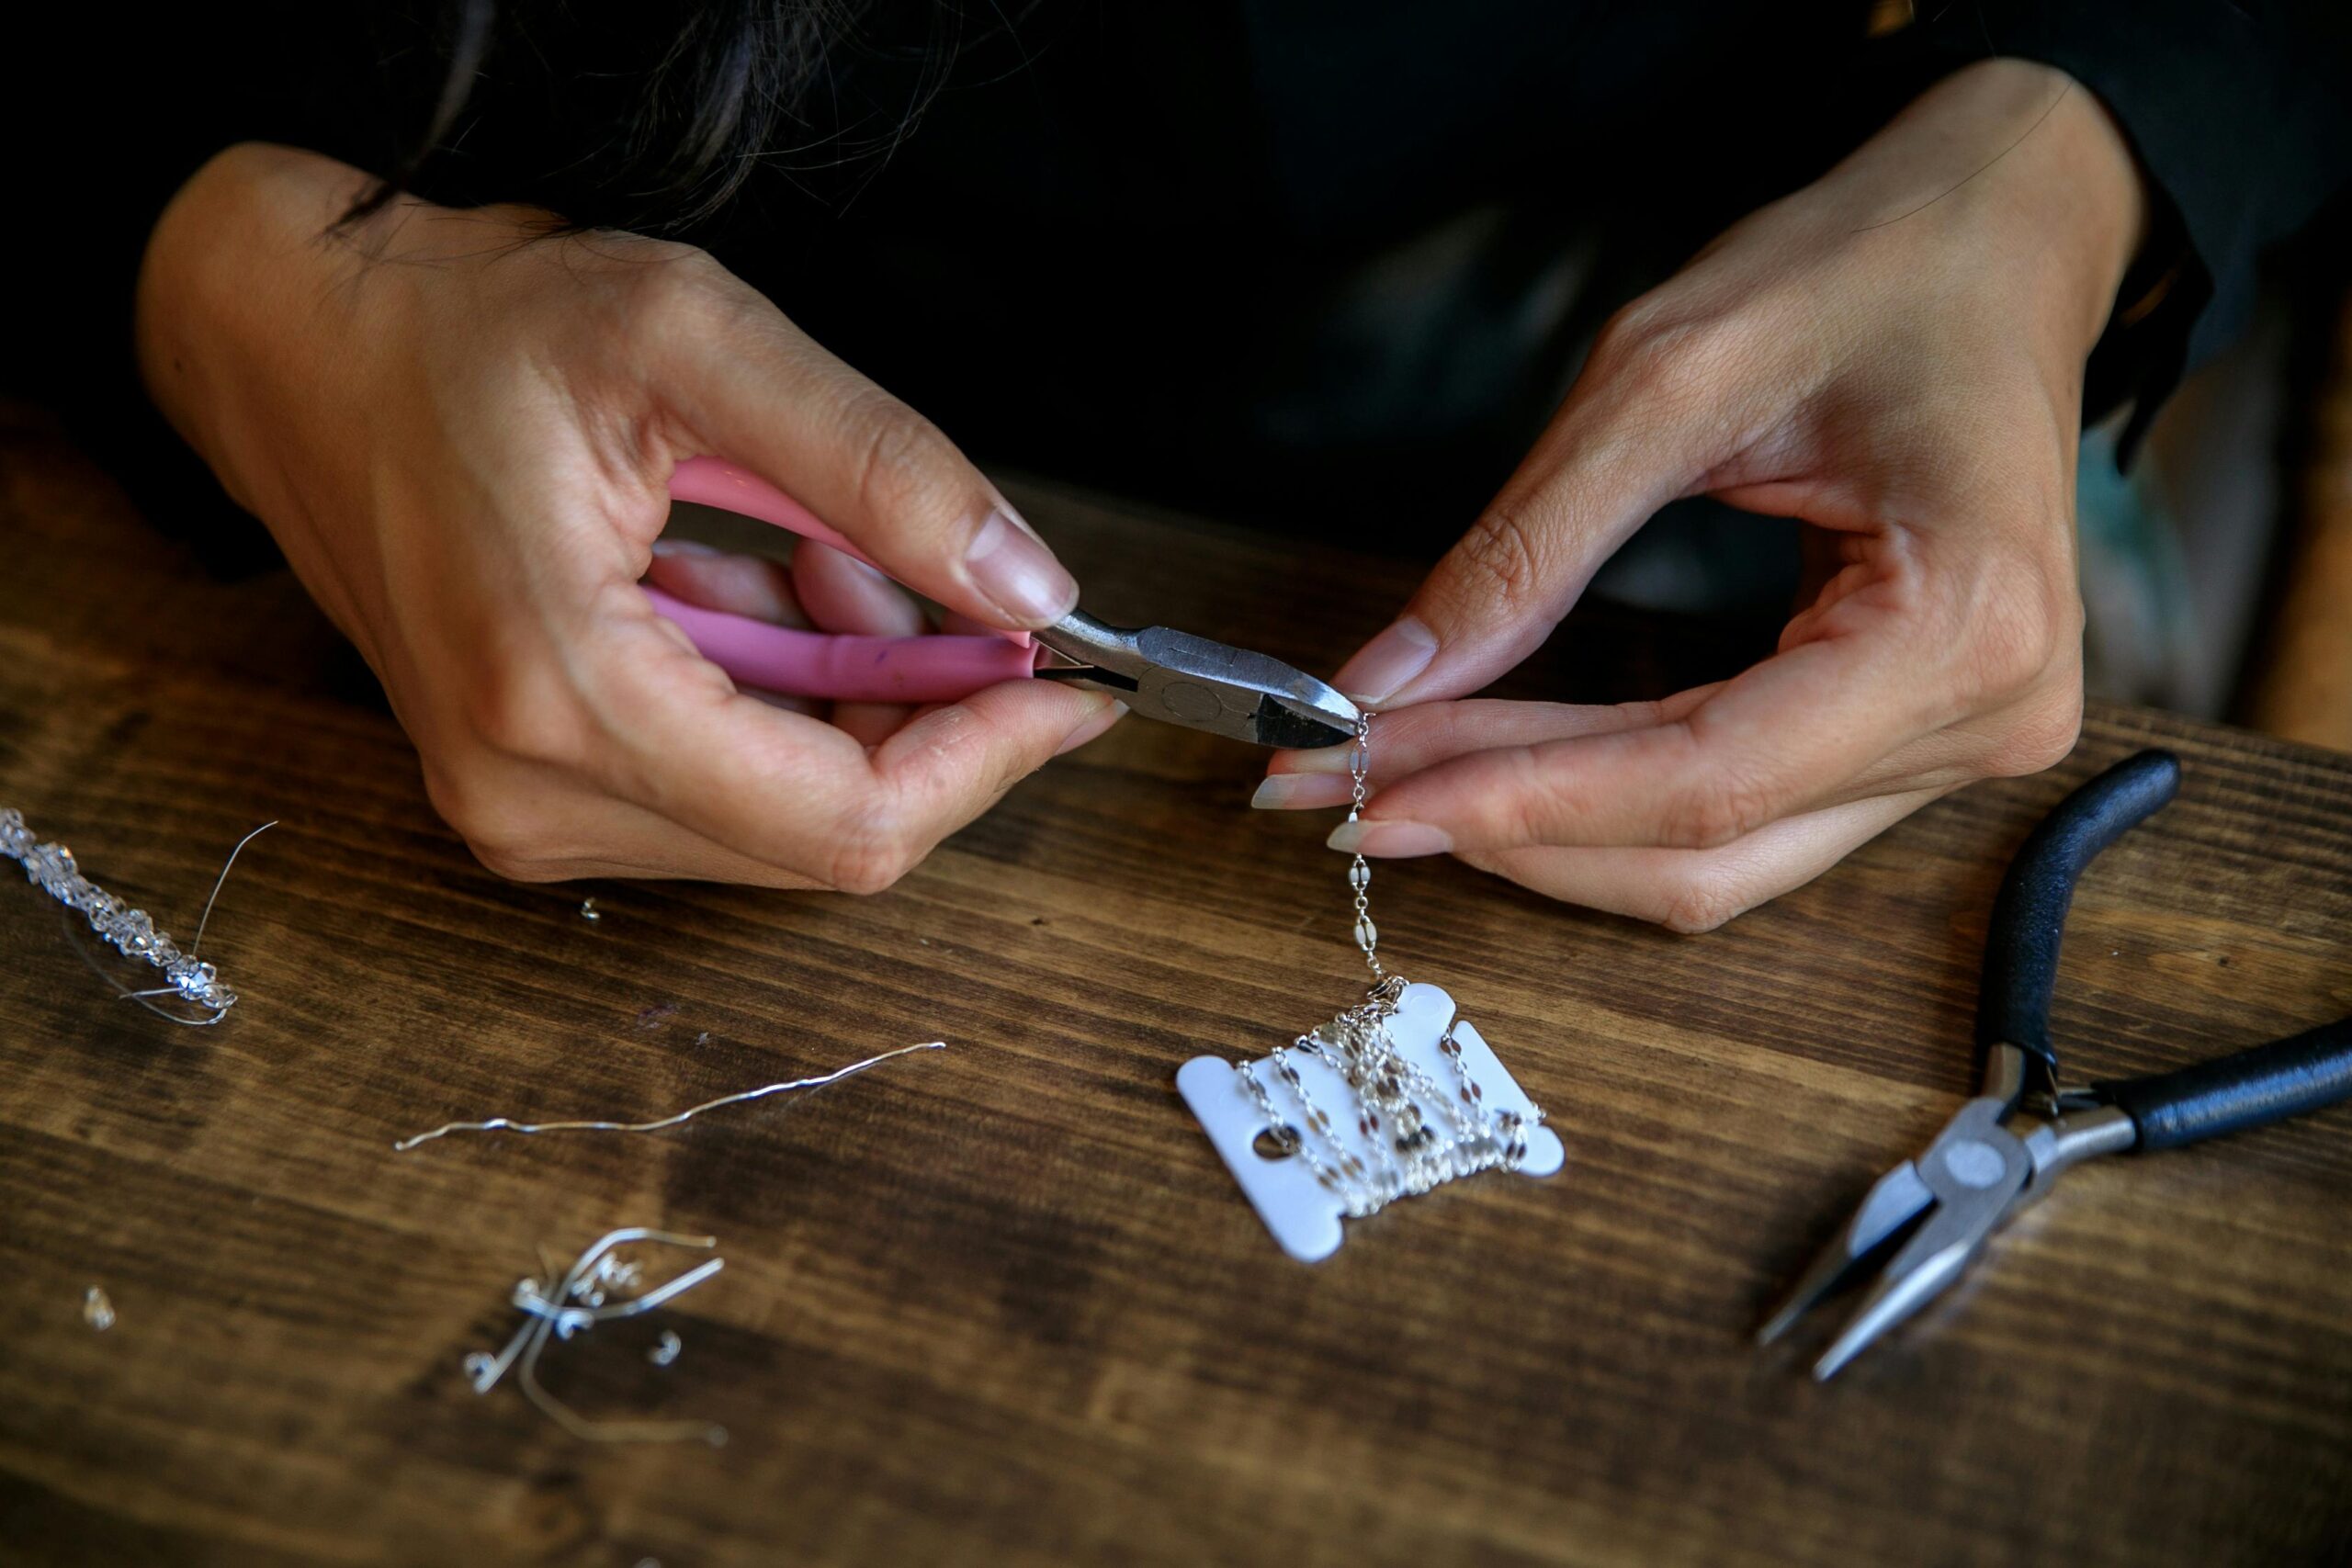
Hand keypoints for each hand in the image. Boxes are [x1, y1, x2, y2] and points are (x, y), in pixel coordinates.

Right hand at [138, 144, 1119, 889]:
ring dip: (845, 698)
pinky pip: (723, 794)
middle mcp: (531, 796)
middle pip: (826, 829)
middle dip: (911, 704)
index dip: (985, 760)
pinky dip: (783, 706)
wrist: (295, 351)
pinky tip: (748, 588)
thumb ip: (880, 465)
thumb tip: (1026, 590)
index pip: (846, 822)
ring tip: (803, 547)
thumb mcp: (692, 340)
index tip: (1064, 687)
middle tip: (897, 558)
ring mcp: (522, 809)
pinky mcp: (528, 794)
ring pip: (784, 817)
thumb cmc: (464, 331)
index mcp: (561, 699)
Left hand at [1257, 61, 2146, 930]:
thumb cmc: (1865, 271)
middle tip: (1339, 791)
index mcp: (1967, 625)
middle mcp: (1991, 717)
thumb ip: (1525, 549)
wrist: (1997, 236)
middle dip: (1507, 825)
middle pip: (1704, 846)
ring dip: (1544, 833)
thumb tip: (1387, 679)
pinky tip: (1496, 771)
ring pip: (1717, 862)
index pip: (1706, 776)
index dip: (1520, 799)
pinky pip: (1742, 817)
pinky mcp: (1915, 739)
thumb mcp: (1666, 378)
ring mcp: (1962, 742)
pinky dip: (1605, 804)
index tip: (1369, 788)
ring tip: (1395, 782)